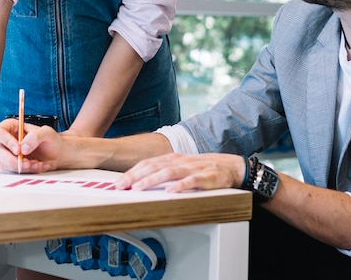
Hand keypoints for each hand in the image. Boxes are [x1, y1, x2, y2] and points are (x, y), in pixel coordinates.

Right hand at [0, 118, 64, 172]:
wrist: (59, 155)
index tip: (18, 149)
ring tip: (37, 164)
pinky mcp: (12, 165)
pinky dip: (26, 171)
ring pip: (5, 163)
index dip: (6, 141)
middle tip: (27, 163)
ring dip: (21, 166)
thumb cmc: (52, 141)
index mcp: (13, 127)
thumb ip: (36, 136)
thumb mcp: (47, 133)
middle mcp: (8, 141)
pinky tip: (38, 166)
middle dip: (13, 160)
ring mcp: (8, 154)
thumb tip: (23, 147)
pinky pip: (13, 171)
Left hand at [113, 152, 245, 193]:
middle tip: (121, 186)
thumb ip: (165, 171)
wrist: (232, 166)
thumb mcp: (182, 166)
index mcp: (173, 158)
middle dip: (135, 176)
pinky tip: (171, 192)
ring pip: (169, 172)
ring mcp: (193, 168)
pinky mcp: (206, 177)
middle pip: (154, 166)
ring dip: (152, 180)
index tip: (118, 182)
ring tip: (139, 188)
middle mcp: (181, 161)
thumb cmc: (205, 168)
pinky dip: (180, 186)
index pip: (148, 163)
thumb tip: (142, 180)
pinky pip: (192, 182)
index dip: (132, 172)